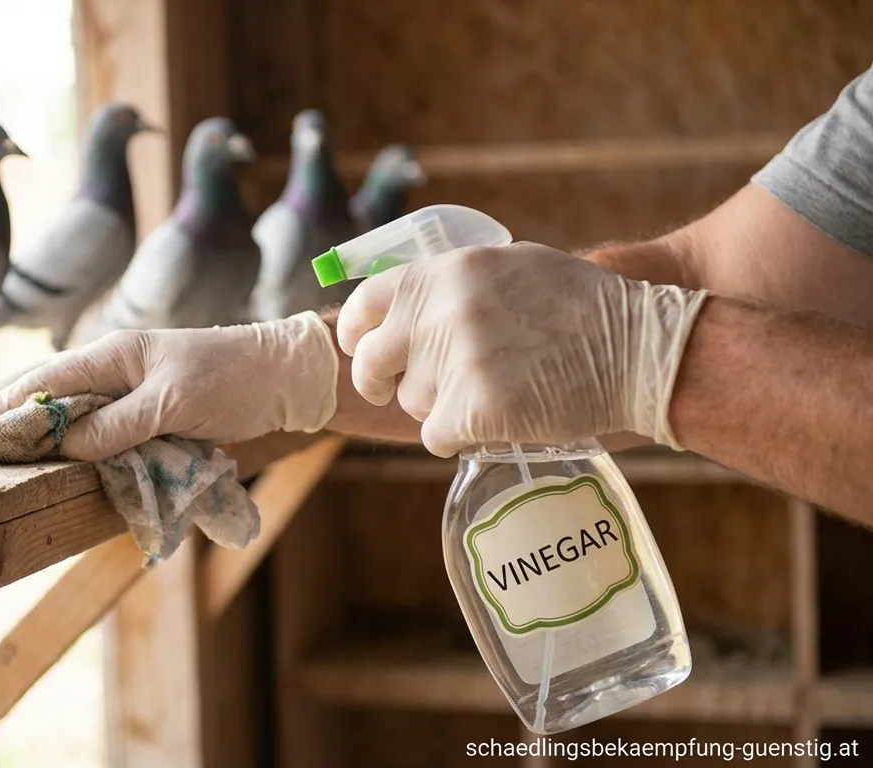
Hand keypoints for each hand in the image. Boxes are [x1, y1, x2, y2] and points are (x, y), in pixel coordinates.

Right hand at [0, 312, 338, 460]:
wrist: (281, 373)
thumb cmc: (232, 379)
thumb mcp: (175, 402)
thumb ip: (119, 424)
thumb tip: (61, 445)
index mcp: (110, 355)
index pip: (37, 383)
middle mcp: (105, 367)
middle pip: (30, 389)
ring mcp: (116, 385)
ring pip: (47, 402)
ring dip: (3, 420)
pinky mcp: (131, 405)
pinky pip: (75, 418)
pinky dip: (41, 427)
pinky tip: (20, 439)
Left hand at [336, 243, 708, 456]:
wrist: (638, 348)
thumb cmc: (580, 307)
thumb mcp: (508, 268)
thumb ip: (450, 284)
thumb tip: (400, 306)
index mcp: (443, 272)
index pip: (364, 304)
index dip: (356, 333)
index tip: (360, 349)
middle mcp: (441, 313)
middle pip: (373, 363)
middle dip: (380, 382)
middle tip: (396, 391)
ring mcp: (455, 362)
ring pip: (412, 403)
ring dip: (440, 406)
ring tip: (492, 391)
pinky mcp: (474, 410)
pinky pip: (437, 437)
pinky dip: (461, 437)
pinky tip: (498, 420)